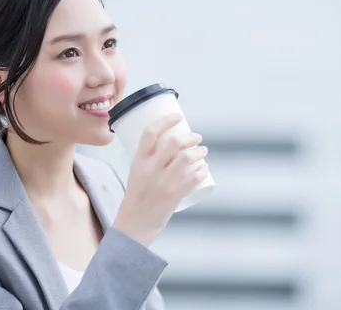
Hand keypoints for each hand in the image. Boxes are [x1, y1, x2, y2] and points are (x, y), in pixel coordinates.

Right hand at [112, 113, 208, 245]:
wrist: (135, 224)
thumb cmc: (137, 198)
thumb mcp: (136, 174)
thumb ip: (150, 160)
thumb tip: (173, 147)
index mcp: (138, 161)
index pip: (150, 132)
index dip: (166, 120)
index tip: (178, 117)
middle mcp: (150, 169)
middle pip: (174, 142)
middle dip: (190, 137)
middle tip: (197, 138)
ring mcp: (162, 182)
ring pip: (186, 158)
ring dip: (199, 152)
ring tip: (203, 152)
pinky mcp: (173, 195)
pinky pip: (193, 178)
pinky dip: (202, 170)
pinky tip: (205, 168)